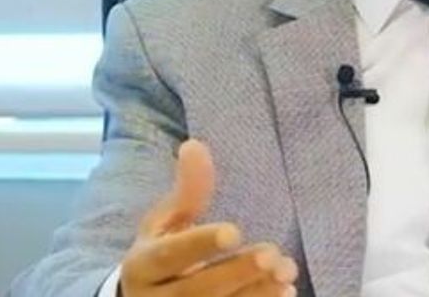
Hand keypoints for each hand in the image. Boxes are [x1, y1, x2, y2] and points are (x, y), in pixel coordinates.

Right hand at [120, 139, 299, 296]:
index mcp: (141, 265)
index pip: (168, 256)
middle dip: (236, 272)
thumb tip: (195, 145)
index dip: (200, 245)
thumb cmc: (162, 256)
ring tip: (287, 273)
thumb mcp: (167, 223)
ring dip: (255, 293)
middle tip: (272, 254)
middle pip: (195, 290)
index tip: (234, 230)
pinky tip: (284, 292)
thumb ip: (187, 191)